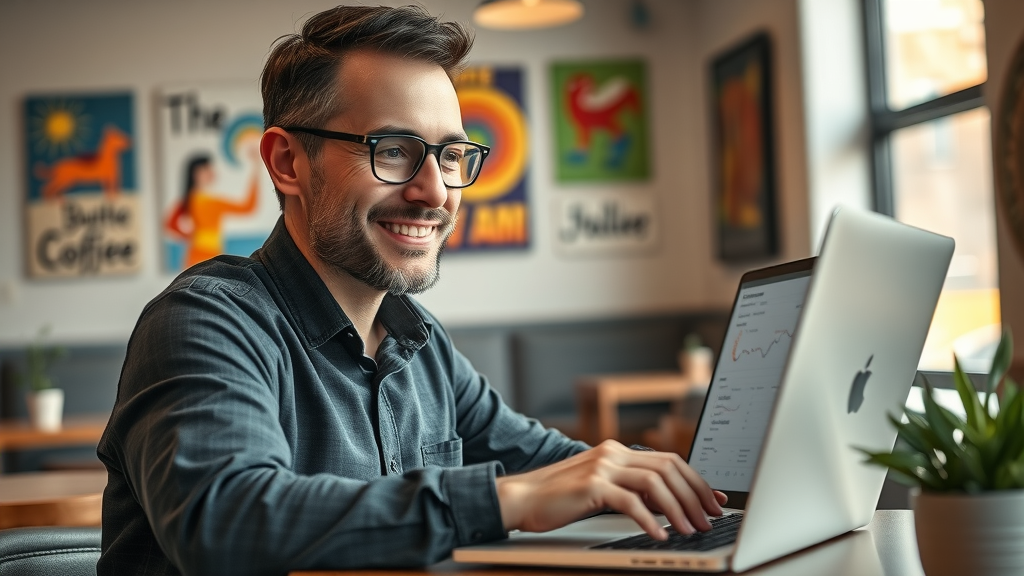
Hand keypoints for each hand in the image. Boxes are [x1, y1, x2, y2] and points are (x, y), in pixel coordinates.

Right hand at [495, 440, 727, 539]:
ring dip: (678, 509)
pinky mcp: (592, 486)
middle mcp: (613, 453)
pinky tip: (660, 535)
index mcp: (617, 451)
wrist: (521, 497)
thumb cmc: (559, 499)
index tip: (714, 500)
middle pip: (669, 468)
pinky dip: (650, 520)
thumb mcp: (601, 489)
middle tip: (709, 519)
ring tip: (690, 530)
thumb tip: (669, 505)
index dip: (696, 479)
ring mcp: (602, 467)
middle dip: (695, 494)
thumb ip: (631, 490)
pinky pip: (631, 502)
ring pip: (655, 483)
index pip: (669, 460)